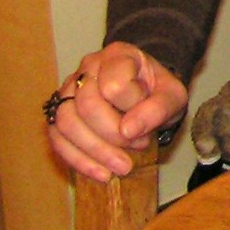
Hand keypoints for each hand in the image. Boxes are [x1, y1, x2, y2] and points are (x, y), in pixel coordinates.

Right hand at [45, 43, 187, 182]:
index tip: (149, 122)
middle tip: (138, 146)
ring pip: (66, 122)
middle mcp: (88, 68)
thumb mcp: (172, 97)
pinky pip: (57, 139)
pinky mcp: (58, 113)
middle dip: (112, 135)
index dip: (132, 110)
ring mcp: (69, 89)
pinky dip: (78, 160)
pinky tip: (101, 174)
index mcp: (118, 55)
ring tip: (122, 166)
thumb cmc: (157, 92)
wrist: (146, 93)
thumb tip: (129, 131)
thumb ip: (158, 109)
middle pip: (86, 105)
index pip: (114, 86)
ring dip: (94, 151)